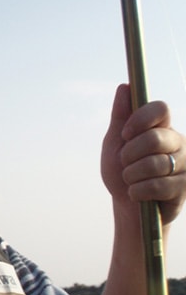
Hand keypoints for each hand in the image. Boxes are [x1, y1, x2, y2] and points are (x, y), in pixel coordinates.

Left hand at [101, 84, 185, 224]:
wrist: (128, 207)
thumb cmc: (122, 172)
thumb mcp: (115, 144)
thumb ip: (120, 117)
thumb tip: (124, 87)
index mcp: (161, 128)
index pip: (160, 108)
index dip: (140, 119)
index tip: (125, 134)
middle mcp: (178, 142)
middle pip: (154, 138)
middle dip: (129, 154)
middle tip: (125, 164)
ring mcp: (185, 164)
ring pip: (154, 164)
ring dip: (131, 176)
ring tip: (131, 181)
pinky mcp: (185, 187)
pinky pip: (157, 185)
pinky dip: (137, 191)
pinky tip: (136, 194)